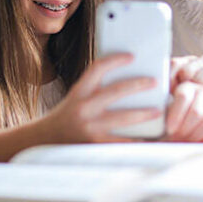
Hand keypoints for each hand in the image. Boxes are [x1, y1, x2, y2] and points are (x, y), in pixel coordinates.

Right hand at [40, 54, 161, 142]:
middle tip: (154, 82)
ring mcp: (89, 127)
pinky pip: (121, 141)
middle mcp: (83, 107)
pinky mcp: (95, 145)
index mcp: (79, 92)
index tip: (131, 56)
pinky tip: (148, 137)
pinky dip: (135, 139)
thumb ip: (95, 90)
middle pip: (115, 91)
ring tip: (157, 110)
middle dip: (138, 85)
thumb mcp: (76, 98)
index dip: (115, 60)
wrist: (45, 141)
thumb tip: (125, 82)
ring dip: (143, 114)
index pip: (97, 68)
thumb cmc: (65, 117)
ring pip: (122, 118)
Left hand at [163, 81, 202, 141]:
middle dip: (185, 129)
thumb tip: (158, 108)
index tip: (170, 129)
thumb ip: (161, 109)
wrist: (188, 124)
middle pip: (196, 111)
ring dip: (194, 136)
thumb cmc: (172, 119)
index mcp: (186, 86)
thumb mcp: (163, 110)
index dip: (176, 115)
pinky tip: (198, 142)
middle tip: (176, 138)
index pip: (184, 96)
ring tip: (185, 141)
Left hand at [170, 55, 202, 130]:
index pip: (173, 64)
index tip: (169, 95)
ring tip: (201, 104)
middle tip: (186, 104)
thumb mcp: (186, 96)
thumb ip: (172, 90)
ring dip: (198, 96)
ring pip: (198, 80)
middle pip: (185, 72)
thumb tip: (155, 93)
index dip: (168, 80)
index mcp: (190, 62)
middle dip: (184, 90)